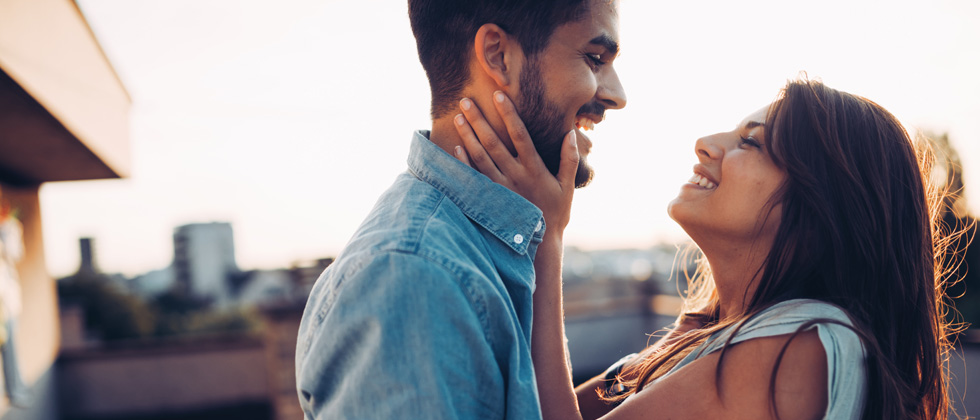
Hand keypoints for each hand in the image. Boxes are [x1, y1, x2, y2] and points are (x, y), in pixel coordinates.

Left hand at [452, 91, 578, 234]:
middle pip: (494, 143)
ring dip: (468, 136)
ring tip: (458, 118)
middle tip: (466, 101)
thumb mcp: (568, 186)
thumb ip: (569, 159)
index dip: (509, 114)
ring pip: (481, 158)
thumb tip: (570, 134)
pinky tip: (456, 147)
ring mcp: (501, 188)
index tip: (499, 95)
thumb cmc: (556, 212)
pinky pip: (474, 178)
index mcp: (535, 169)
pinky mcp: (491, 199)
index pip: (520, 135)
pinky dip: (464, 162)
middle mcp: (516, 176)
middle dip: (479, 120)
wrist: (541, 244)